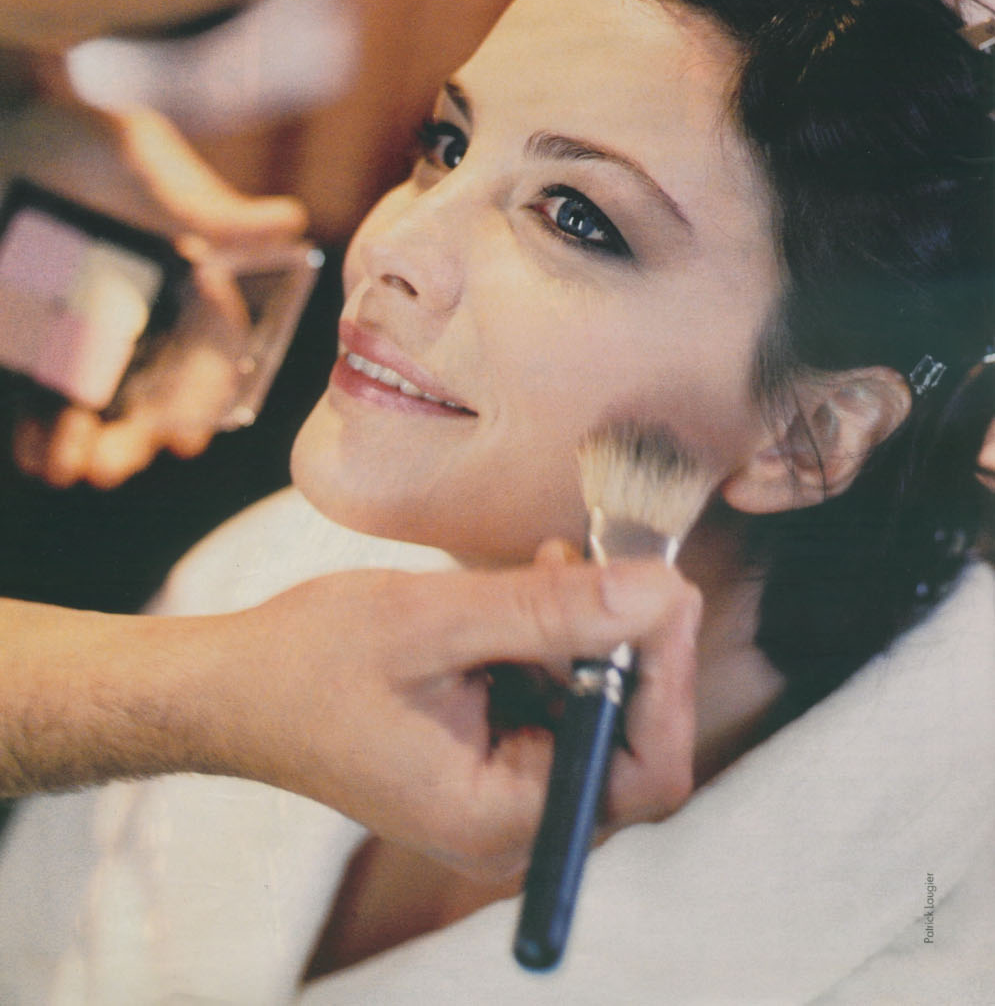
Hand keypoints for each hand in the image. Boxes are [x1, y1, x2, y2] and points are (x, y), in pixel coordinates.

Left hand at [0, 52, 306, 485]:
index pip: (206, 354)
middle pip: (149, 393)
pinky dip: (38, 431)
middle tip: (112, 466)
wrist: (6, 120)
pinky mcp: (27, 339)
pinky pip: (40, 395)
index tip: (186, 439)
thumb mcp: (145, 165)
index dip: (199, 399)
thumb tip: (289, 224)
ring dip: (84, 445)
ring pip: (95, 406)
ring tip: (69, 467)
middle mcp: (140, 315)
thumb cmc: (86, 136)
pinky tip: (34, 452)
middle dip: (136, 437)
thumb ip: (207, 208)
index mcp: (184, 283)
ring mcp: (81, 331)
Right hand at [204, 550, 700, 882]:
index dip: (668, 678)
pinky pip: (556, 702)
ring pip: (599, 712)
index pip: (645, 769)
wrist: (232, 689)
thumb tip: (659, 592)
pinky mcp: (490, 759)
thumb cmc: (308, 662)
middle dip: (631, 644)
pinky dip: (556, 641)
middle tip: (613, 562)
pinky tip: (529, 588)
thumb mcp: (434, 621)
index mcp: (498, 817)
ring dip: (590, 632)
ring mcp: (503, 795)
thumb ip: (551, 610)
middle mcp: (512, 824)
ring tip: (548, 564)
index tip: (662, 589)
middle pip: (631, 741)